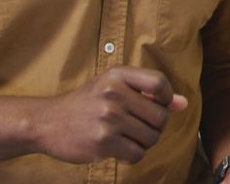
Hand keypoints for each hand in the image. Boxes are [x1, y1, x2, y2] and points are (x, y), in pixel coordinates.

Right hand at [33, 66, 187, 163]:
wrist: (46, 122)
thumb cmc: (86, 104)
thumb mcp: (114, 87)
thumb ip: (149, 93)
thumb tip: (183, 104)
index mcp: (117, 75)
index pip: (160, 83)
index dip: (167, 97)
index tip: (158, 105)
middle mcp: (113, 94)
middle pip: (160, 116)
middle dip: (155, 126)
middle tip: (138, 127)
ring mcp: (108, 118)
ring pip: (151, 138)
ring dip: (144, 142)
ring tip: (127, 137)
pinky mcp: (103, 142)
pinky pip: (137, 154)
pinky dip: (132, 155)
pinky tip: (118, 149)